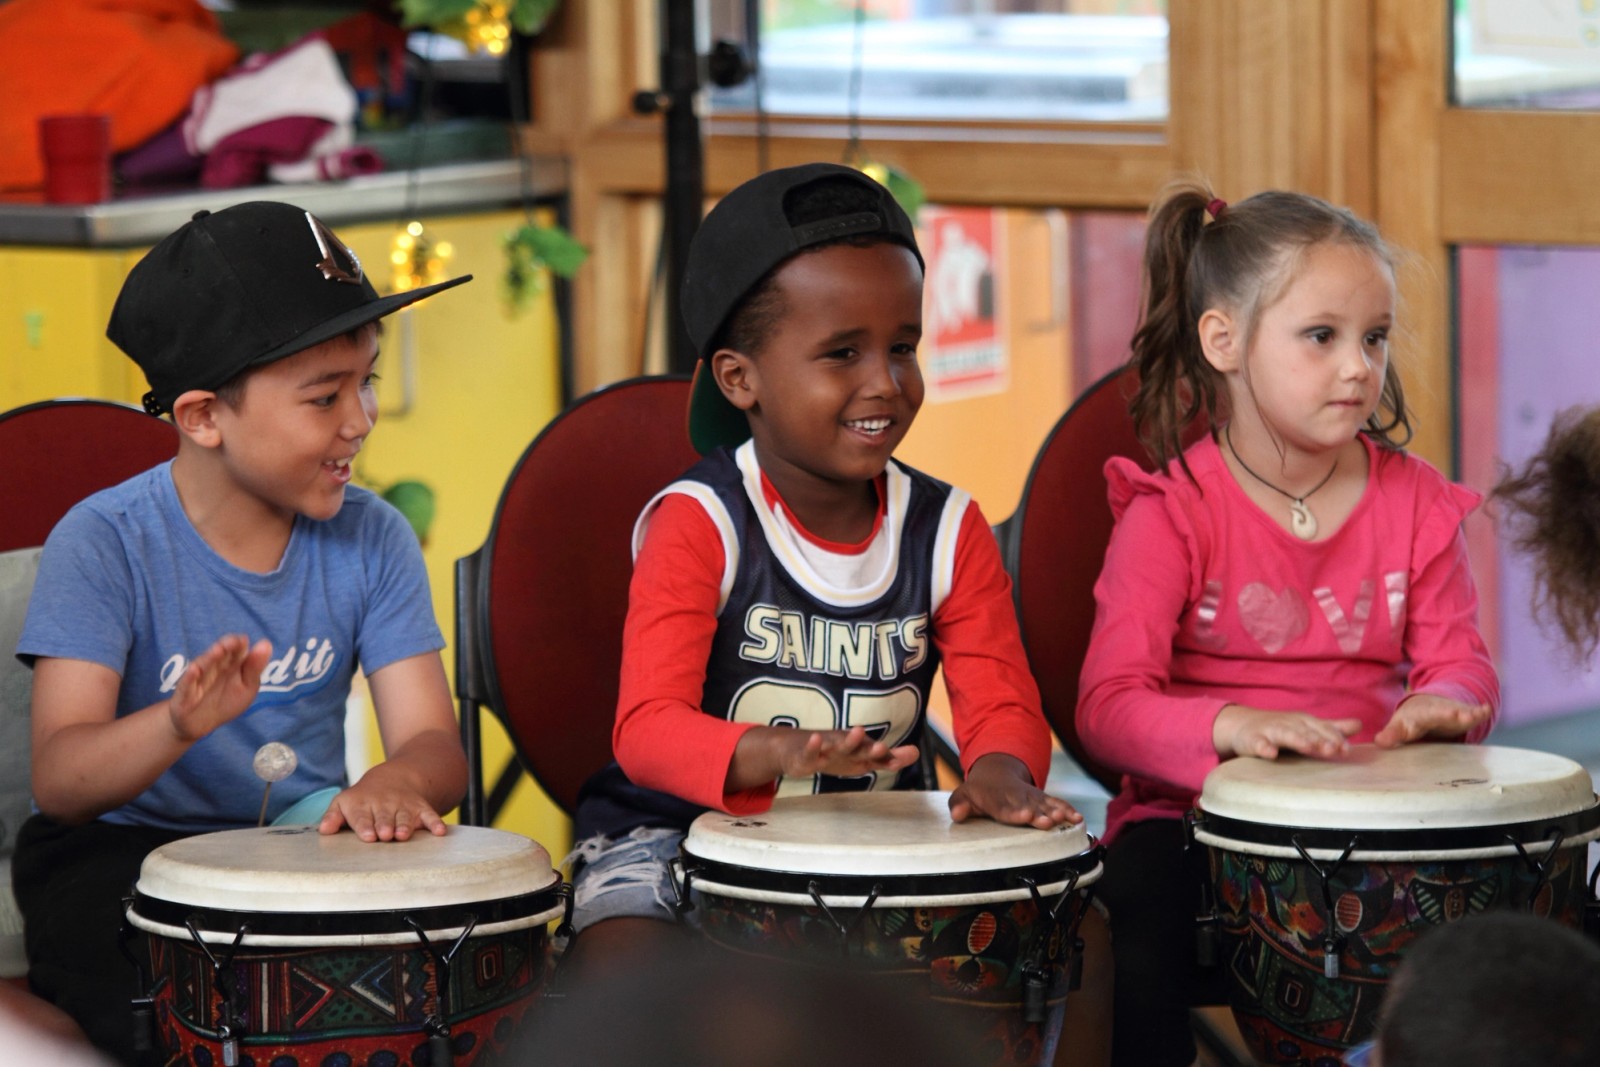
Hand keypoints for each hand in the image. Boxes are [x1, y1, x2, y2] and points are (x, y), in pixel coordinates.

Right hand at [167, 634, 271, 742]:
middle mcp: (213, 666)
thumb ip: (255, 667)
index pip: (237, 648)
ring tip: (218, 650)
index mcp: (231, 662)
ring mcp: (198, 678)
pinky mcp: (185, 693)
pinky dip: (190, 677)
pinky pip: (187, 684)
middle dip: (226, 646)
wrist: (201, 723)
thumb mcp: (247, 686)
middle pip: (220, 653)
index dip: (239, 644)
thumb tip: (266, 643)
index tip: (244, 640)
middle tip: (233, 642)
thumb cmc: (227, 700)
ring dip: (210, 657)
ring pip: (204, 665)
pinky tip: (194, 670)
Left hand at [319, 764, 448, 841]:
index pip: (361, 816)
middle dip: (385, 825)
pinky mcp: (420, 808)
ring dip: (405, 824)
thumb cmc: (362, 799)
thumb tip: (323, 830)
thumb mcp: (344, 803)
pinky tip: (440, 832)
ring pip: (405, 816)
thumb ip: (333, 817)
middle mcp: (383, 804)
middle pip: (384, 816)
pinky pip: (429, 815)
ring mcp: (404, 805)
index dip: (364, 825)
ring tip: (403, 834)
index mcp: (362, 804)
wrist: (394, 778)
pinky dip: (435, 823)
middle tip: (385, 835)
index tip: (367, 836)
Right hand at [774, 725, 919, 780]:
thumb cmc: (834, 753)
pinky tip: (816, 739)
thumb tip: (917, 753)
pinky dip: (813, 745)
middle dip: (872, 747)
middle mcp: (845, 747)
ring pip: (838, 746)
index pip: (878, 754)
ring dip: (849, 739)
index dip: (892, 757)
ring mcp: (825, 749)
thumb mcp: (861, 759)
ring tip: (859, 731)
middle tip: (884, 746)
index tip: (911, 754)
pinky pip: (810, 751)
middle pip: (860, 748)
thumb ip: (888, 759)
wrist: (795, 749)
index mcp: (858, 750)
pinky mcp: (806, 755)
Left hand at [949, 753, 1080, 828]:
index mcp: (996, 798)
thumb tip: (956, 814)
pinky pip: (1056, 803)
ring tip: (1065, 819)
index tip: (1024, 816)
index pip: (1004, 807)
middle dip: (1039, 814)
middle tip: (1048, 821)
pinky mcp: (1042, 799)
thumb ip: (959, 804)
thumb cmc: (979, 791)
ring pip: (1044, 805)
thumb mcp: (964, 795)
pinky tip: (1078, 819)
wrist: (997, 772)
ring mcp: (1031, 797)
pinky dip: (1068, 810)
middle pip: (1028, 806)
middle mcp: (1016, 797)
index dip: (1014, 813)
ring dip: (1056, 812)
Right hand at [1213, 704, 1360, 759]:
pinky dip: (1263, 747)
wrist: (1244, 725)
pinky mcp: (1253, 739)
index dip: (1334, 738)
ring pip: (1285, 735)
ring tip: (1307, 747)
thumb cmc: (1282, 729)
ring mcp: (1271, 731)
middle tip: (1332, 749)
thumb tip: (1360, 725)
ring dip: (1296, 739)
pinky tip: (1270, 753)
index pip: (1323, 729)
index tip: (1346, 750)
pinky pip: (1258, 744)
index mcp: (1305, 722)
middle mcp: (1290, 724)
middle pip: (1307, 731)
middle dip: (1319, 739)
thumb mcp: (1307, 726)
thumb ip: (1332, 728)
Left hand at [1374, 695, 1491, 747]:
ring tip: (1479, 713)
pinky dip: (1480, 712)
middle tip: (1463, 716)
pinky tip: (1486, 709)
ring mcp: (1454, 712)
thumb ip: (1392, 734)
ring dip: (1469, 714)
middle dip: (1453, 714)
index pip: (1421, 717)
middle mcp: (1437, 711)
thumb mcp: (1400, 726)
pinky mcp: (1466, 716)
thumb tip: (1379, 742)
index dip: (1428, 720)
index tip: (1433, 721)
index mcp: (1419, 714)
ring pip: (1461, 713)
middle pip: (1444, 712)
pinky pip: (1474, 715)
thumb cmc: (1413, 719)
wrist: (1429, 703)